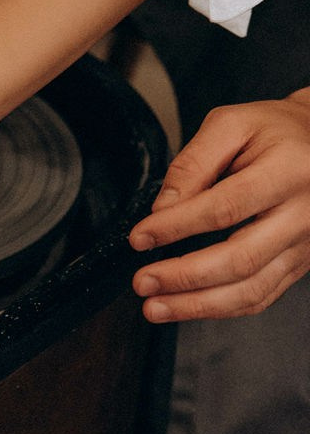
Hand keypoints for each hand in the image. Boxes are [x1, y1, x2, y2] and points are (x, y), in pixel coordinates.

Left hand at [129, 92, 309, 321]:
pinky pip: (262, 296)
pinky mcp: (301, 262)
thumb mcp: (232, 124)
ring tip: (156, 306)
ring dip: (198, 304)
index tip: (140, 237)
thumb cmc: (276, 131)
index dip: (177, 227)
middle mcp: (305, 213)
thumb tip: (162, 210)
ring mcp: (306, 243)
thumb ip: (193, 163)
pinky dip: (222, 308)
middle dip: (184, 276)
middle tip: (142, 282)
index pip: (226, 208)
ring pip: (252, 288)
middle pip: (240, 258)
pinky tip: (189, 306)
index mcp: (288, 171)